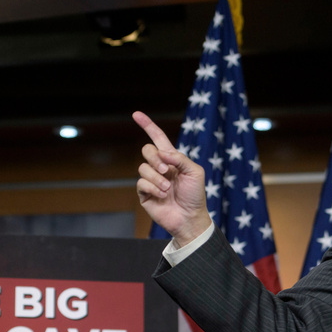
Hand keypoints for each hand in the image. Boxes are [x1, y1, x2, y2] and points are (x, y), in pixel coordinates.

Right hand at [134, 111, 212, 246]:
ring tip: (167, 189)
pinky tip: (162, 195)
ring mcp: (151, 180)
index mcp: (172, 159)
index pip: (157, 138)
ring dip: (157, 178)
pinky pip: (141, 183)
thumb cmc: (195, 195)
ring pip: (143, 168)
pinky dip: (152, 188)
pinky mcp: (144, 194)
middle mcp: (159, 167)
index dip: (147, 125)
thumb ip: (180, 158)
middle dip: (155, 159)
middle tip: (166, 171)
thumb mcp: (195, 172)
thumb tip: (162, 153)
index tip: (136, 114)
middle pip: (147, 150)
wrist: (190, 217)